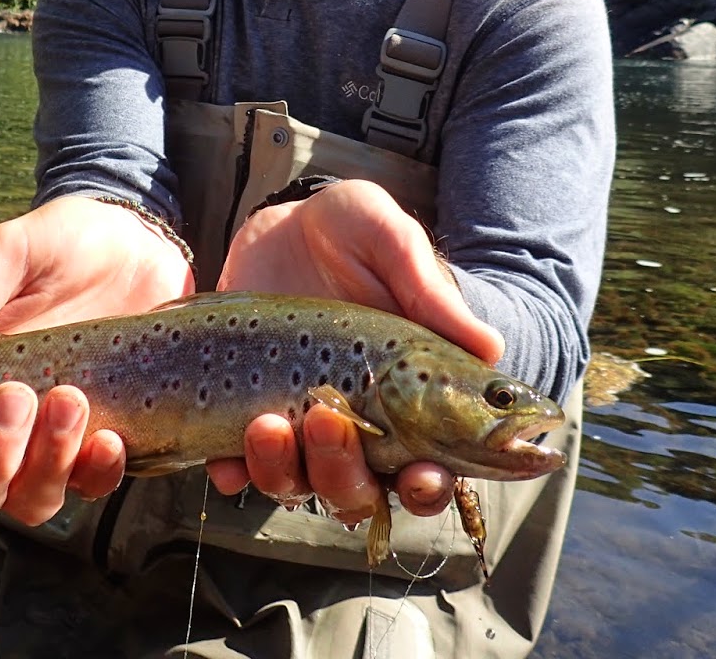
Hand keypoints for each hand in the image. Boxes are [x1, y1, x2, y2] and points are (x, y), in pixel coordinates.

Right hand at [0, 195, 193, 525]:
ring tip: (69, 398)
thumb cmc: (62, 246)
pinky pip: (96, 484)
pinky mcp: (110, 439)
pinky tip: (108, 437)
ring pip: (30, 500)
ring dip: (44, 464)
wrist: (139, 238)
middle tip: (13, 395)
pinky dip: (97, 472)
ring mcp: (55, 442)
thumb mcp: (10, 258)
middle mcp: (1, 430)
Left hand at [208, 179, 502, 523]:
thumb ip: (429, 290)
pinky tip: (225, 460)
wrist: (283, 224)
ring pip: (300, 484)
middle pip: (361, 490)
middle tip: (329, 418)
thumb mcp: (389, 243)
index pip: (432, 467)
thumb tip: (489, 347)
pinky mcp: (248, 414)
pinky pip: (238, 467)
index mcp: (412, 398)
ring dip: (285, 470)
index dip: (430, 485)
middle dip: (346, 475)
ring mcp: (300, 424)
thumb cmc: (354, 234)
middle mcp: (360, 424)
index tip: (421, 474)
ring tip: (269, 424)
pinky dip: (234, 472)